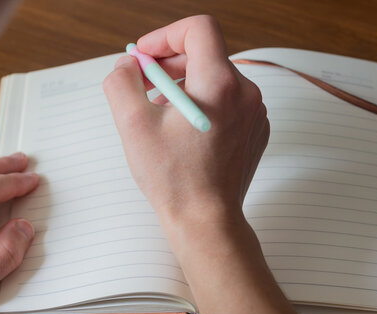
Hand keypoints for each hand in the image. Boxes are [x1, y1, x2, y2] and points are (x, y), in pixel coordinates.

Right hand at [103, 15, 268, 228]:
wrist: (206, 221)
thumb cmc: (173, 179)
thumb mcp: (133, 125)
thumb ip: (122, 82)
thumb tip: (127, 66)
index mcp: (219, 83)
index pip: (199, 29)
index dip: (166, 36)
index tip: (145, 57)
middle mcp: (246, 93)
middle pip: (205, 55)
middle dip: (168, 66)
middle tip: (143, 88)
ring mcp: (254, 113)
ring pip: (214, 80)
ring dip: (183, 88)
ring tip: (160, 117)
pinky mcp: (254, 131)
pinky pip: (226, 103)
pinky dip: (201, 106)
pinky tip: (183, 134)